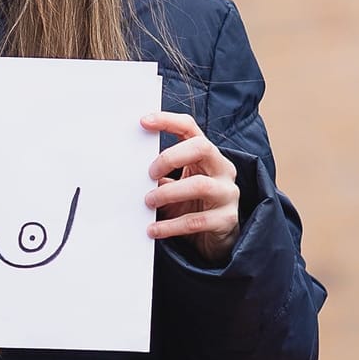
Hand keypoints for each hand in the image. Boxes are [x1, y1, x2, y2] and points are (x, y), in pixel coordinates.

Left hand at [142, 112, 239, 262]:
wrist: (215, 238)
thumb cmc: (192, 205)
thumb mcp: (176, 186)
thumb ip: (159, 175)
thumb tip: (130, 171)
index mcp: (208, 155)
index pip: (190, 128)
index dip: (168, 121)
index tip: (144, 122)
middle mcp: (223, 169)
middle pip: (202, 148)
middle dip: (171, 158)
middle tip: (150, 173)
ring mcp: (227, 193)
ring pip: (200, 185)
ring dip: (169, 192)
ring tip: (148, 201)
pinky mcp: (226, 219)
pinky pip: (196, 221)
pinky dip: (171, 225)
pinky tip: (154, 229)